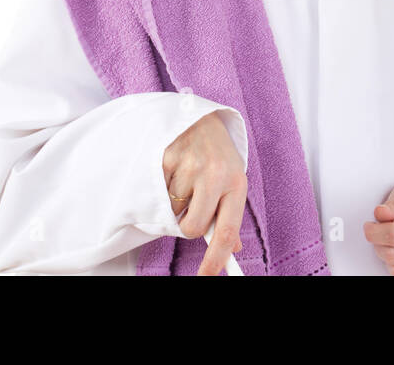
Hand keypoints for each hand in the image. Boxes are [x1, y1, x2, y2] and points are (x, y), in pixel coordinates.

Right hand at [162, 111, 246, 275]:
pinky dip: (161, 187)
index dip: (215, 260)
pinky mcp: (166, 159)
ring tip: (184, 177)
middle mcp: (216, 174)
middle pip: (191, 228)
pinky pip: (157, 194)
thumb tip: (232, 247)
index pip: (226, 232)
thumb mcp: (232, 179)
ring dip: (174, 201)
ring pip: (172, 212)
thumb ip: (229, 212)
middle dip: (187, 223)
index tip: (206, 276)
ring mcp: (189, 166)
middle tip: (190, 203)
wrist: (198, 116)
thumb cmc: (217, 152)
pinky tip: (172, 169)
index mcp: (236, 182)